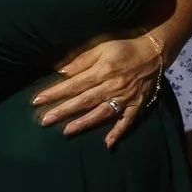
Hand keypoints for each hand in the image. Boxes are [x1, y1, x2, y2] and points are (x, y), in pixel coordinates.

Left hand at [33, 35, 165, 146]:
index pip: (74, 84)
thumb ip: (81, 60)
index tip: (38, 101)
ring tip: (67, 131)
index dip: (55, 93)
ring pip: (102, 112)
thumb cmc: (124, 48)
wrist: (153, 53)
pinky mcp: (136, 105)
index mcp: (102, 70)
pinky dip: (118, 132)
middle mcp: (112, 86)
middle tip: (45, 120)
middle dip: (64, 110)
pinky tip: (107, 143)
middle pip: (84, 100)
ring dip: (85, 123)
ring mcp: (125, 97)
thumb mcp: (101, 48)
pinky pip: (127, 121)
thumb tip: (61, 72)